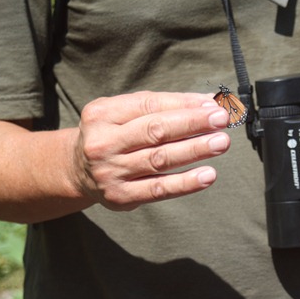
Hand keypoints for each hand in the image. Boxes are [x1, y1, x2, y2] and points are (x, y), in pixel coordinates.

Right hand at [73, 91, 230, 210]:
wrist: (78, 170)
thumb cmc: (113, 134)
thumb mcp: (125, 112)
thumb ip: (162, 106)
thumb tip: (207, 101)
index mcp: (102, 114)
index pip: (150, 105)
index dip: (183, 104)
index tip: (212, 104)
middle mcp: (103, 143)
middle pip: (155, 131)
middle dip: (192, 124)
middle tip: (221, 120)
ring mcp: (110, 172)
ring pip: (159, 159)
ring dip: (194, 150)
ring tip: (220, 143)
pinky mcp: (120, 197)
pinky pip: (159, 189)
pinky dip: (186, 183)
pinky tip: (208, 175)